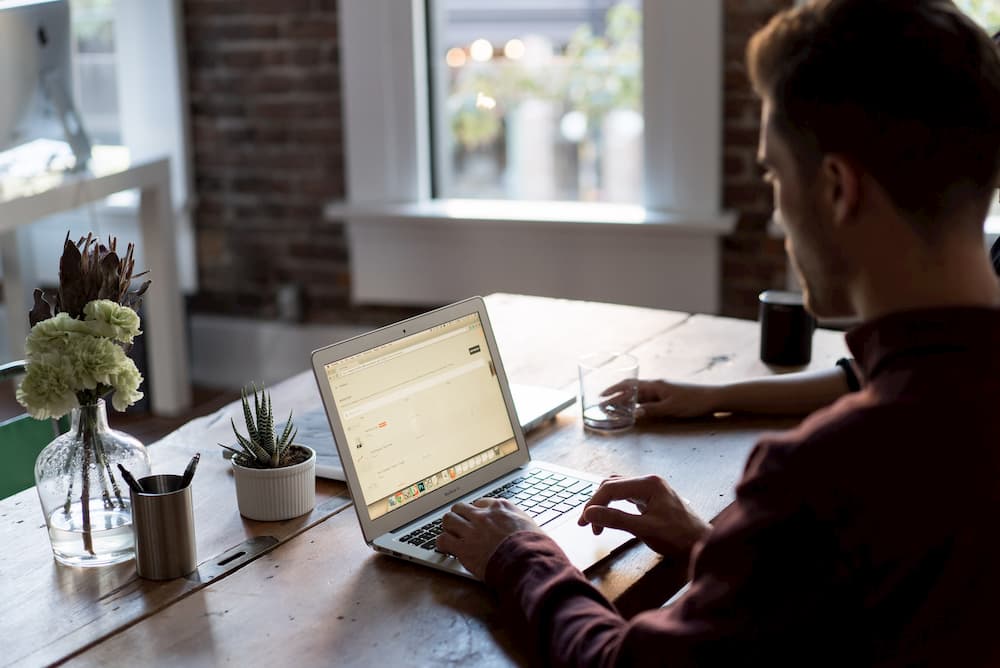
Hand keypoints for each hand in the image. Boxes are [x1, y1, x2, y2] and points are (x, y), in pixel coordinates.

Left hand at [438, 498, 541, 579]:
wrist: (526, 560)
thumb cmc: (533, 546)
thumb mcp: (530, 525)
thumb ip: (519, 521)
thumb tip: (520, 525)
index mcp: (500, 508)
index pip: (481, 503)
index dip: (477, 511)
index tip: (477, 518)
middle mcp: (483, 515)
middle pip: (460, 508)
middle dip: (459, 516)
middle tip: (460, 525)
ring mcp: (471, 530)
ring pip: (448, 520)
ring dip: (448, 527)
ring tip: (450, 534)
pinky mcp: (463, 548)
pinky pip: (443, 540)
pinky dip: (442, 544)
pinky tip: (444, 548)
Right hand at [578, 475, 708, 556]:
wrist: (702, 545)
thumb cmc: (679, 538)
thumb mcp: (644, 529)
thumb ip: (616, 519)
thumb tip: (589, 513)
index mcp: (648, 484)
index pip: (610, 488)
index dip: (593, 504)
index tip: (584, 523)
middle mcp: (649, 481)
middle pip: (611, 485)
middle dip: (596, 504)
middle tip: (587, 525)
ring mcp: (651, 489)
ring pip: (617, 489)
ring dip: (604, 504)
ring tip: (596, 524)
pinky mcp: (651, 498)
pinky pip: (626, 496)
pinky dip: (614, 506)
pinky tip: (611, 518)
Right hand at [604, 379, 719, 418]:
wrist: (712, 398)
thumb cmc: (692, 402)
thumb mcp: (671, 408)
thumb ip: (652, 410)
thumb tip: (634, 413)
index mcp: (655, 385)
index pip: (629, 386)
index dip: (614, 391)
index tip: (601, 397)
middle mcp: (656, 385)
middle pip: (631, 388)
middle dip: (615, 394)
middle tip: (602, 402)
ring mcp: (661, 390)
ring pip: (638, 394)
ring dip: (625, 399)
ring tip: (613, 406)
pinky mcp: (666, 396)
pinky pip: (646, 398)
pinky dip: (636, 402)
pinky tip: (633, 409)